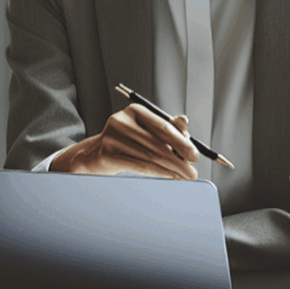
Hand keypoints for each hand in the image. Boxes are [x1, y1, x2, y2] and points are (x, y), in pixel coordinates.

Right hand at [51, 105, 199, 179]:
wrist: (94, 155)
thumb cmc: (125, 143)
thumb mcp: (145, 131)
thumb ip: (166, 127)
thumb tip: (185, 121)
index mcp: (134, 110)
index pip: (163, 127)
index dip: (182, 142)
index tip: (195, 156)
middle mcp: (121, 121)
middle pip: (157, 143)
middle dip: (179, 160)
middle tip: (192, 172)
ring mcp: (111, 138)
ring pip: (150, 157)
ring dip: (171, 169)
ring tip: (184, 177)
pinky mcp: (106, 155)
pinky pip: (138, 166)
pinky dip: (157, 173)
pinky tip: (168, 177)